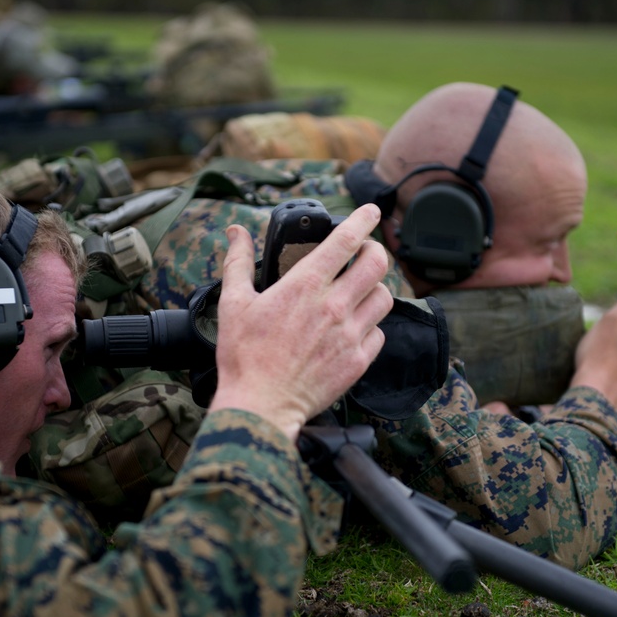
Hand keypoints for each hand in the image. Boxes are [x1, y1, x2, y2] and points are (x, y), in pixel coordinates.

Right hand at [208, 203, 393, 440]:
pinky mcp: (357, 361)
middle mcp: (334, 306)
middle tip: (364, 254)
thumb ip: (238, 262)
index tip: (370, 210)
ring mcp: (349, 335)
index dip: (363, 219)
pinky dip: (370, 327)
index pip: (346, 240)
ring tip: (358, 292)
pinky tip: (353, 329)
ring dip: (374, 289)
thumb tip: (235, 232)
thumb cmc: (244, 355)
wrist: (260, 405)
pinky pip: (379, 334)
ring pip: (384, 297)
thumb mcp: (233, 303)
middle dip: (374, 251)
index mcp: (305, 286)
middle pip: (377, 263)